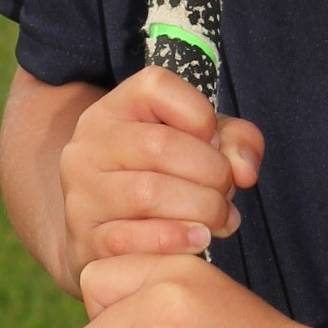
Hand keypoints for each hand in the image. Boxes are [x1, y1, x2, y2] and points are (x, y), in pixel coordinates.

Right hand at [58, 65, 262, 280]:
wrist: (105, 235)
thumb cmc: (161, 180)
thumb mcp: (199, 146)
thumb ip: (235, 141)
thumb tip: (245, 170)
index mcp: (114, 109)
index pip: (156, 86)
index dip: (200, 115)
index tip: (212, 143)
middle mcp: (88, 145)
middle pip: (161, 145)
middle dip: (212, 173)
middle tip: (227, 194)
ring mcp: (82, 193)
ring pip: (149, 194)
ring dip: (201, 210)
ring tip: (219, 219)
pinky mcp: (85, 239)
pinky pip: (133, 239)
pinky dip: (177, 240)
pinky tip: (198, 241)